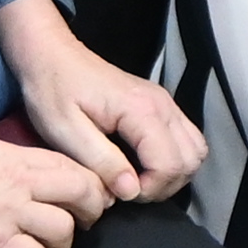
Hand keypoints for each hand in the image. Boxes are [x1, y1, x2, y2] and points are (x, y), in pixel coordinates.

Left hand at [0, 0, 197, 203]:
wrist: (51, 55)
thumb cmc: (52, 91)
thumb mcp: (65, 132)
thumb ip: (102, 162)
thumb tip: (130, 191)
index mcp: (140, 110)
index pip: (169, 164)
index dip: (148, 189)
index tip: (119, 192)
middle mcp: (162, 104)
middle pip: (189, 160)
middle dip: (163, 185)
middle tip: (128, 190)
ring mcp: (166, 103)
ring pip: (195, 151)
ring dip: (172, 174)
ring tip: (138, 181)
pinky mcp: (161, 105)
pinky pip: (187, 140)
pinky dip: (174, 160)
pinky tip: (144, 165)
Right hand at [0, 133, 103, 247]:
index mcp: (7, 154)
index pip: (70, 164)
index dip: (86, 183)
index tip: (84, 199)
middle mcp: (14, 180)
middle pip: (82, 191)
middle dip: (90, 212)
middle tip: (80, 226)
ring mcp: (5, 212)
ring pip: (64, 230)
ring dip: (60, 247)